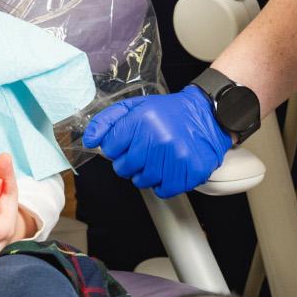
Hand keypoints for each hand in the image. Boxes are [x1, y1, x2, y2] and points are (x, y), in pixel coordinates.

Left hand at [82, 86, 233, 197]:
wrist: (207, 115)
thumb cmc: (168, 112)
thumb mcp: (134, 106)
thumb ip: (107, 121)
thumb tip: (89, 140)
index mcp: (142, 120)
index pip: (109, 147)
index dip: (115, 146)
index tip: (125, 142)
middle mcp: (158, 139)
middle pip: (123, 167)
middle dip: (127, 161)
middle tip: (141, 151)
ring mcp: (176, 158)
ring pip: (142, 181)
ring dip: (144, 173)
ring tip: (155, 158)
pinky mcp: (190, 172)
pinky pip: (163, 191)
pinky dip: (162, 183)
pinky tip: (166, 168)